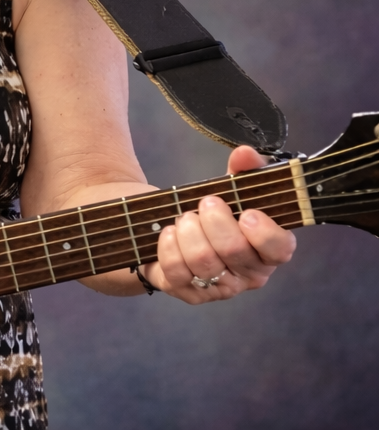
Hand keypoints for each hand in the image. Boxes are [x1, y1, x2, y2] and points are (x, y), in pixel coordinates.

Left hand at [139, 146, 296, 303]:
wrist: (164, 227)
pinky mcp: (186, 291)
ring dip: (189, 230)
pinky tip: (169, 232)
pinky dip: (169, 244)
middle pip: (235, 251)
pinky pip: (177, 270)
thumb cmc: (209, 211)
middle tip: (206, 203)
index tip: (248, 213)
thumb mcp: (228, 188)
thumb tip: (245, 153)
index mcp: (266, 250)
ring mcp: (216, 287)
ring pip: (204, 261)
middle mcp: (246, 275)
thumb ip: (242, 170)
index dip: (266, 233)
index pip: (280, 250)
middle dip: (216, 221)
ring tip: (184, 217)